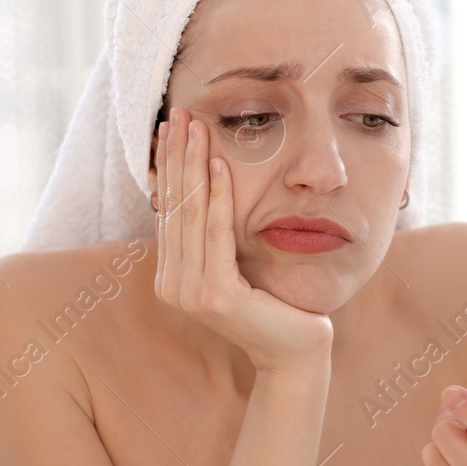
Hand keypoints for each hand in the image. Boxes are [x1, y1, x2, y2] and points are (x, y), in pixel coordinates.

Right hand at [154, 107, 332, 372]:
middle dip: (176, 157)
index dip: (171, 166)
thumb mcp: (237, 262)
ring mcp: (190, 293)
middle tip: (177, 114)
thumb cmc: (274, 304)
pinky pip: (216, 236)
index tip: (172, 127)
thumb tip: (200, 187)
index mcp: (173, 276)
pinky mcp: (215, 296)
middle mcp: (173, 285)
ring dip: (194, 166)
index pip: (170, 210)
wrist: (296, 351)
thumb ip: (213, 236)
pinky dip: (218, 199)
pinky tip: (220, 166)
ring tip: (195, 128)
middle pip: (175, 207)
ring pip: (192, 215)